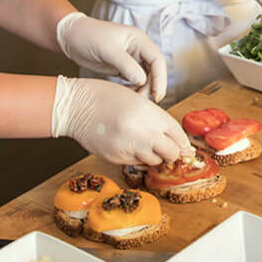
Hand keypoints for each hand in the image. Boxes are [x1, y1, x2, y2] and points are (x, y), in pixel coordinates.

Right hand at [51, 76, 192, 164]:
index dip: (183, 143)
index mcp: (151, 115)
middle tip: (168, 150)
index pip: (178, 135)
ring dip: (154, 157)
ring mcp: (129, 147)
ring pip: (154, 161)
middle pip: (171, 153)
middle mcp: (143, 132)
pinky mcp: (116, 157)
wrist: (76, 106)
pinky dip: (137, 159)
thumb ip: (155, 119)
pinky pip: (135, 163)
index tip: (185, 147)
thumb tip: (172, 137)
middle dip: (172, 153)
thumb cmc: (107, 98)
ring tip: (145, 146)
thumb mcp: (139, 101)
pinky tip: (131, 148)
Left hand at [56, 12, 167, 101]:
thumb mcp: (107, 49)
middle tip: (146, 100)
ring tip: (136, 100)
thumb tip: (143, 81)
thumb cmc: (88, 36)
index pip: (157, 60)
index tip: (156, 94)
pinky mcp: (122, 68)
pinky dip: (134, 89)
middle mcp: (139, 49)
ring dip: (144, 89)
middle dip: (153, 86)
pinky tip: (129, 96)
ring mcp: (131, 59)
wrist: (70, 37)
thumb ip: (126, 65)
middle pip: (155, 70)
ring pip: (146, 77)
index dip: (160, 77)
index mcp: (139, 40)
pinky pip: (134, 81)